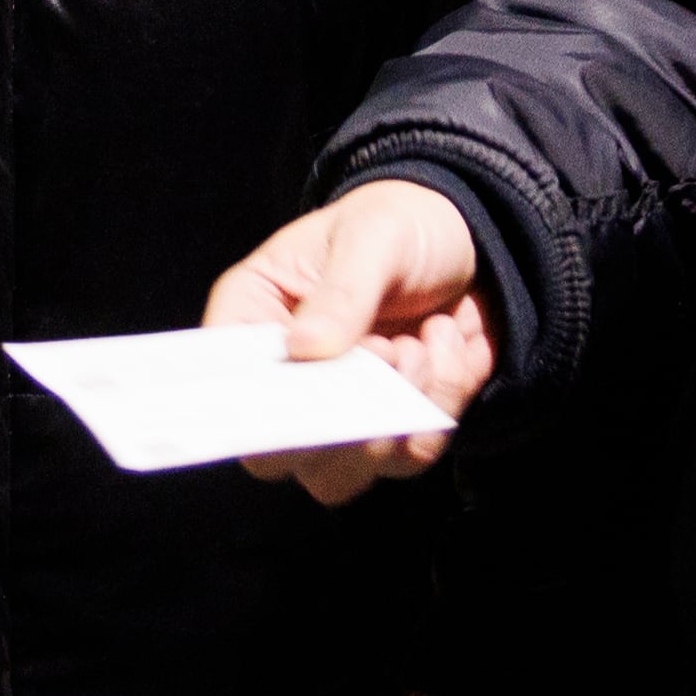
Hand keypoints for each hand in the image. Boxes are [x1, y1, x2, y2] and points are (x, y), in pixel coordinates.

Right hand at [203, 179, 494, 505]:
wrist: (470, 240)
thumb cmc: (397, 223)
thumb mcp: (373, 235)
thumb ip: (342, 292)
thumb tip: (305, 349)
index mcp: (253, 319)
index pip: (226, 384)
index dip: (247, 407)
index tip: (300, 398)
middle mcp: (289, 380)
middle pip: (279, 456)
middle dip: (336, 427)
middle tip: (382, 354)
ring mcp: (341, 412)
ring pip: (346, 472)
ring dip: (393, 414)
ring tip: (418, 341)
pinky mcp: (395, 428)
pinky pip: (411, 452)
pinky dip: (439, 401)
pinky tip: (445, 341)